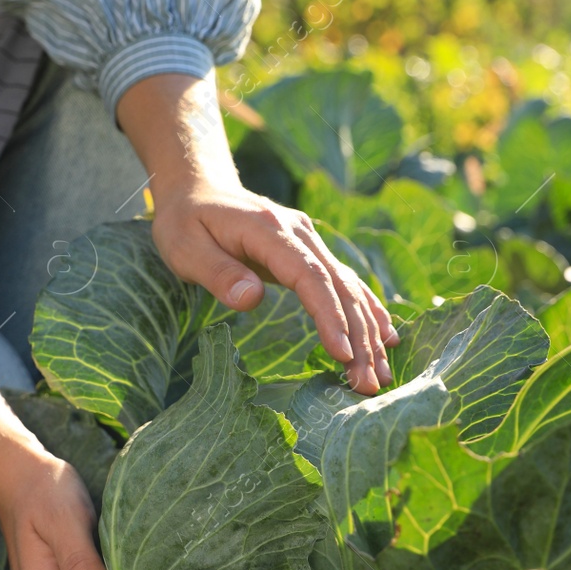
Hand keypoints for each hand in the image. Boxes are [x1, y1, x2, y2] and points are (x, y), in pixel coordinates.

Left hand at [151, 178, 397, 393]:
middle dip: (359, 337)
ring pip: (349, 287)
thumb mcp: (184, 247)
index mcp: (269, 230)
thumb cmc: (184, 221)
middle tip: (369, 383)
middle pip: (339, 286)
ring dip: (369, 332)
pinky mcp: (310, 250)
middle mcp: (299, 232)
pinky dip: (367, 311)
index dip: (330, 316)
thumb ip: (218, 273)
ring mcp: (309, 240)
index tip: (343, 354)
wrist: (197, 186)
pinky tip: (386, 338)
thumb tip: (251, 299)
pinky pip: (344, 283)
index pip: (310, 276)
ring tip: (382, 375)